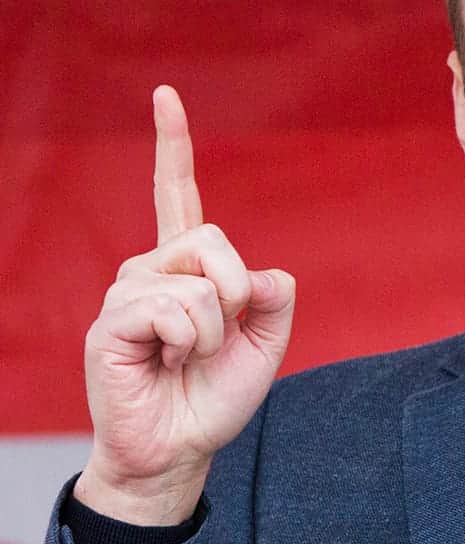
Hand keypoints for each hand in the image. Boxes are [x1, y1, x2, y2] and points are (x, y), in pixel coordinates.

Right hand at [74, 86, 295, 524]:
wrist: (182, 448)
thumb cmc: (215, 395)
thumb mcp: (265, 343)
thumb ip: (273, 298)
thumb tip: (259, 273)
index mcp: (186, 267)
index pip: (178, 195)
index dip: (172, 145)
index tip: (165, 95)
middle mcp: (150, 268)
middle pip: (213, 240)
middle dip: (237, 293)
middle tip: (219, 339)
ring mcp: (127, 292)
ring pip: (200, 283)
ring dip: (213, 332)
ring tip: (188, 359)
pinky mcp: (112, 320)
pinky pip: (175, 310)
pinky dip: (190, 343)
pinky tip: (168, 363)